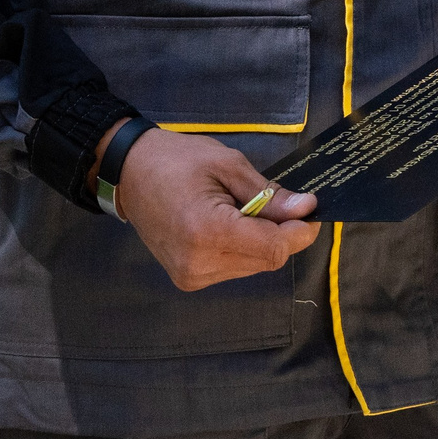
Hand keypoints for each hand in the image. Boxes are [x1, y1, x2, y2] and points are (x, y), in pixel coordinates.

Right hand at [115, 130, 320, 289]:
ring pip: (253, 266)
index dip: (299, 232)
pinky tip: (228, 225)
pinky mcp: (188, 279)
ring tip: (242, 210)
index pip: (273, 248)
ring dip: (261, 241)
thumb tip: (306, 210)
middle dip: (281, 233)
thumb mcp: (228, 164)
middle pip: (267, 260)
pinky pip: (233, 268)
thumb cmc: (177, 159)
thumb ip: (268, 194)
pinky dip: (242, 248)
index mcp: (207, 232)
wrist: (128, 171)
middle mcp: (199, 264)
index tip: (309, 210)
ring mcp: (192, 276)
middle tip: (278, 203)